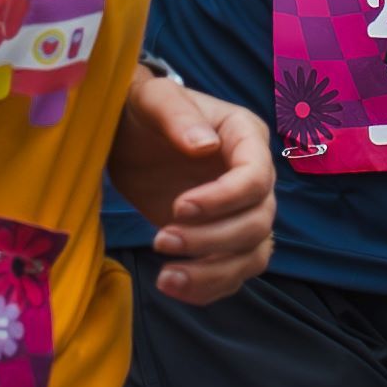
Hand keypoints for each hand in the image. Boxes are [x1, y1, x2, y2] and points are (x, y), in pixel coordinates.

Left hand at [109, 73, 274, 304]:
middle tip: (160, 240)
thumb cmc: (144, 109)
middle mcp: (253, 177)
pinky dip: (208, 287)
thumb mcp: (154, 98)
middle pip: (258, 222)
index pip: (256, 178)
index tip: (178, 208)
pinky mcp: (220, 239)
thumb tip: (204, 146)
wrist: (129, 135)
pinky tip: (173, 285)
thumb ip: (177, 115)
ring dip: (214, 273)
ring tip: (167, 279)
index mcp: (245, 138)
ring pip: (252, 255)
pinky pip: (233, 272)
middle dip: (212, 240)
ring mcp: (240, 212)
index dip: (223, 200)